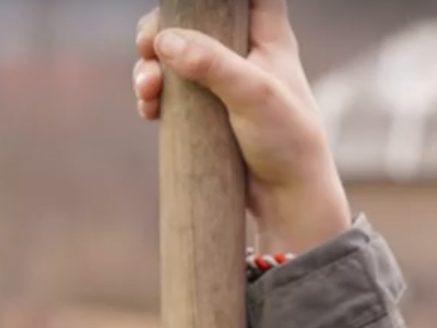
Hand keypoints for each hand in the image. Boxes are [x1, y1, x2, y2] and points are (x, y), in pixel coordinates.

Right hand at [134, 0, 350, 253]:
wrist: (289, 199)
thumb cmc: (287, 142)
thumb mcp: (254, 96)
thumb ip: (213, 64)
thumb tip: (166, 42)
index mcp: (268, 36)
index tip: (189, 4)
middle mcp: (245, 51)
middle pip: (194, 16)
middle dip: (162, 27)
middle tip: (147, 46)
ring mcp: (223, 80)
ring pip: (175, 53)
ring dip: (150, 65)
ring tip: (147, 90)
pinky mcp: (206, 109)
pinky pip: (170, 88)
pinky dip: (153, 92)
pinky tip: (148, 107)